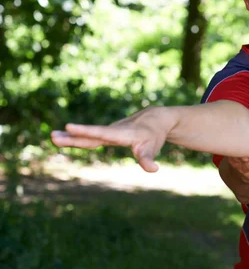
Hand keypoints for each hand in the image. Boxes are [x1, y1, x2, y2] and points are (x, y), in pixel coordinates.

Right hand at [50, 107, 174, 172]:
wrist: (154, 119)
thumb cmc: (153, 135)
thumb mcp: (152, 147)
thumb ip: (148, 159)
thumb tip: (153, 169)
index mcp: (121, 133)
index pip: (101, 132)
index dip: (86, 131)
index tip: (70, 126)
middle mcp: (112, 130)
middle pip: (91, 135)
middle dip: (73, 136)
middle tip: (53, 136)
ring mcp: (109, 132)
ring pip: (89, 135)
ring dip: (71, 137)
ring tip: (52, 136)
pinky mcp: (108, 134)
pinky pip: (91, 136)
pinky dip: (78, 137)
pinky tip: (63, 137)